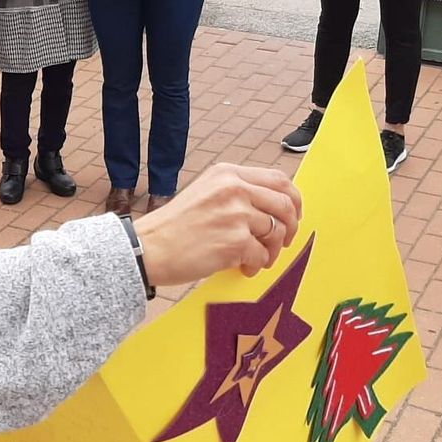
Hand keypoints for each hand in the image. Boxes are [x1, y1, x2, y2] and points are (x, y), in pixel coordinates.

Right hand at [134, 164, 302, 284]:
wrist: (148, 247)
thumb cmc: (173, 226)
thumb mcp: (205, 192)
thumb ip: (236, 193)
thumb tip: (272, 208)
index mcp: (227, 173)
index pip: (278, 179)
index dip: (293, 200)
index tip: (293, 215)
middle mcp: (234, 188)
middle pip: (285, 204)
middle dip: (290, 227)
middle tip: (283, 242)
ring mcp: (236, 214)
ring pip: (276, 232)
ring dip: (271, 251)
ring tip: (255, 259)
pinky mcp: (236, 241)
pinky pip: (262, 256)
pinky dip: (256, 265)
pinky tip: (241, 267)